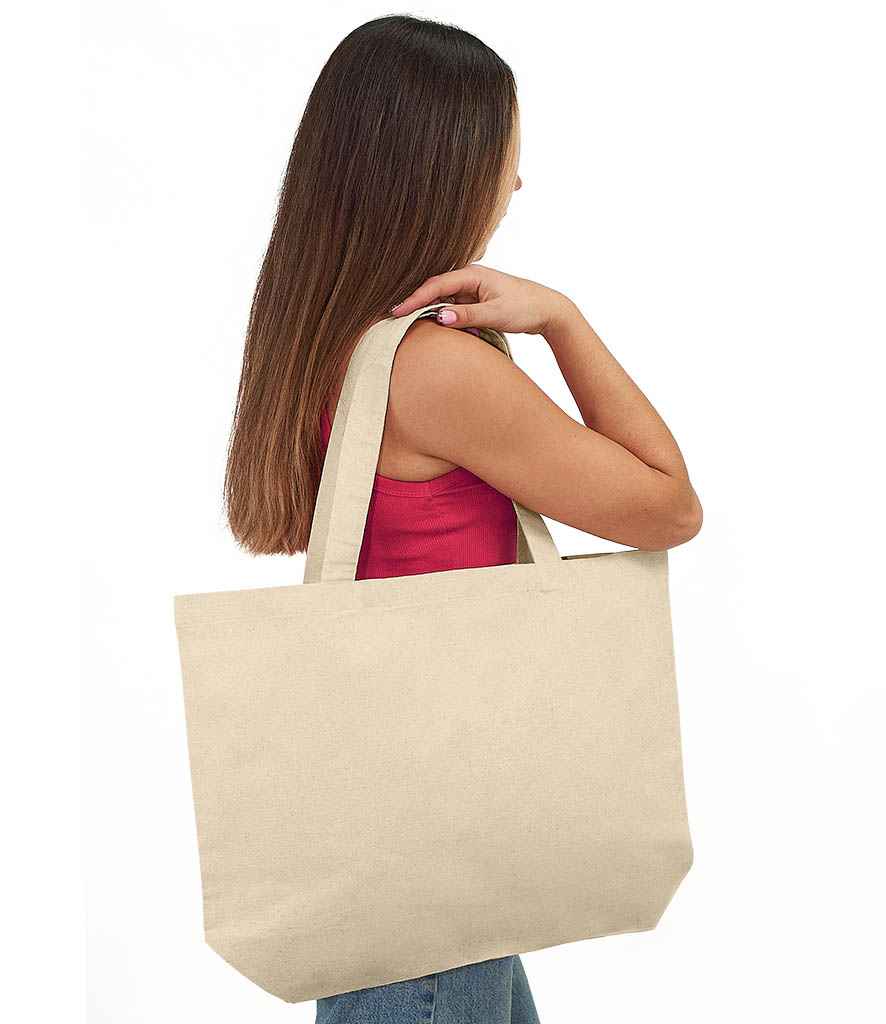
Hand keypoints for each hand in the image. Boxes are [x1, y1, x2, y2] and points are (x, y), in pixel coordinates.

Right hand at [389, 263, 574, 335]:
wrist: (548, 310)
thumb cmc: (525, 308)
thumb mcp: (495, 314)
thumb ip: (467, 316)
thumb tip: (439, 317)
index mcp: (472, 274)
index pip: (435, 285)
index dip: (414, 299)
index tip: (396, 311)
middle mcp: (469, 278)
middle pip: (434, 291)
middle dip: (415, 304)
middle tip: (393, 318)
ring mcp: (472, 289)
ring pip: (443, 300)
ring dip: (430, 313)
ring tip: (408, 324)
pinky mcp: (475, 301)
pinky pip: (453, 308)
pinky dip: (445, 318)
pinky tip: (439, 328)